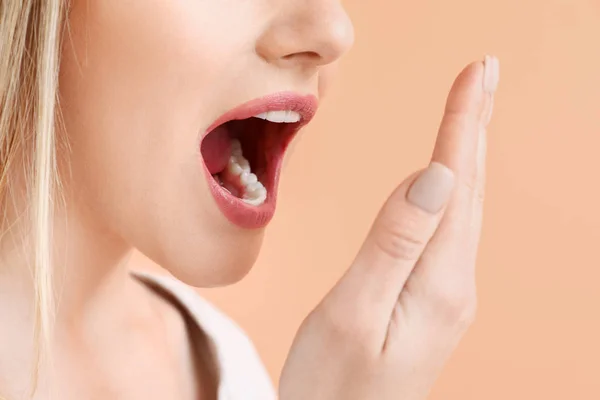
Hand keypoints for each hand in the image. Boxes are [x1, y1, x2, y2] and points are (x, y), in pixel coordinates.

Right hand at [279, 56, 499, 399]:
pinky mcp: (428, 301)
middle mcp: (453, 286)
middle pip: (468, 191)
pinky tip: (450, 181)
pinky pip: (448, 231)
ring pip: (461, 209)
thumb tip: (433, 177)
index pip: (455, 185)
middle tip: (484, 74)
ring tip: (471, 113)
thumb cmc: (333, 385)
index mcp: (438, 283)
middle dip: (474, 127)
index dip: (463, 125)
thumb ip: (394, 244)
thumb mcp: (354, 313)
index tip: (476, 73)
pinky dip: (452, 189)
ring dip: (466, 154)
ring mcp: (444, 295)